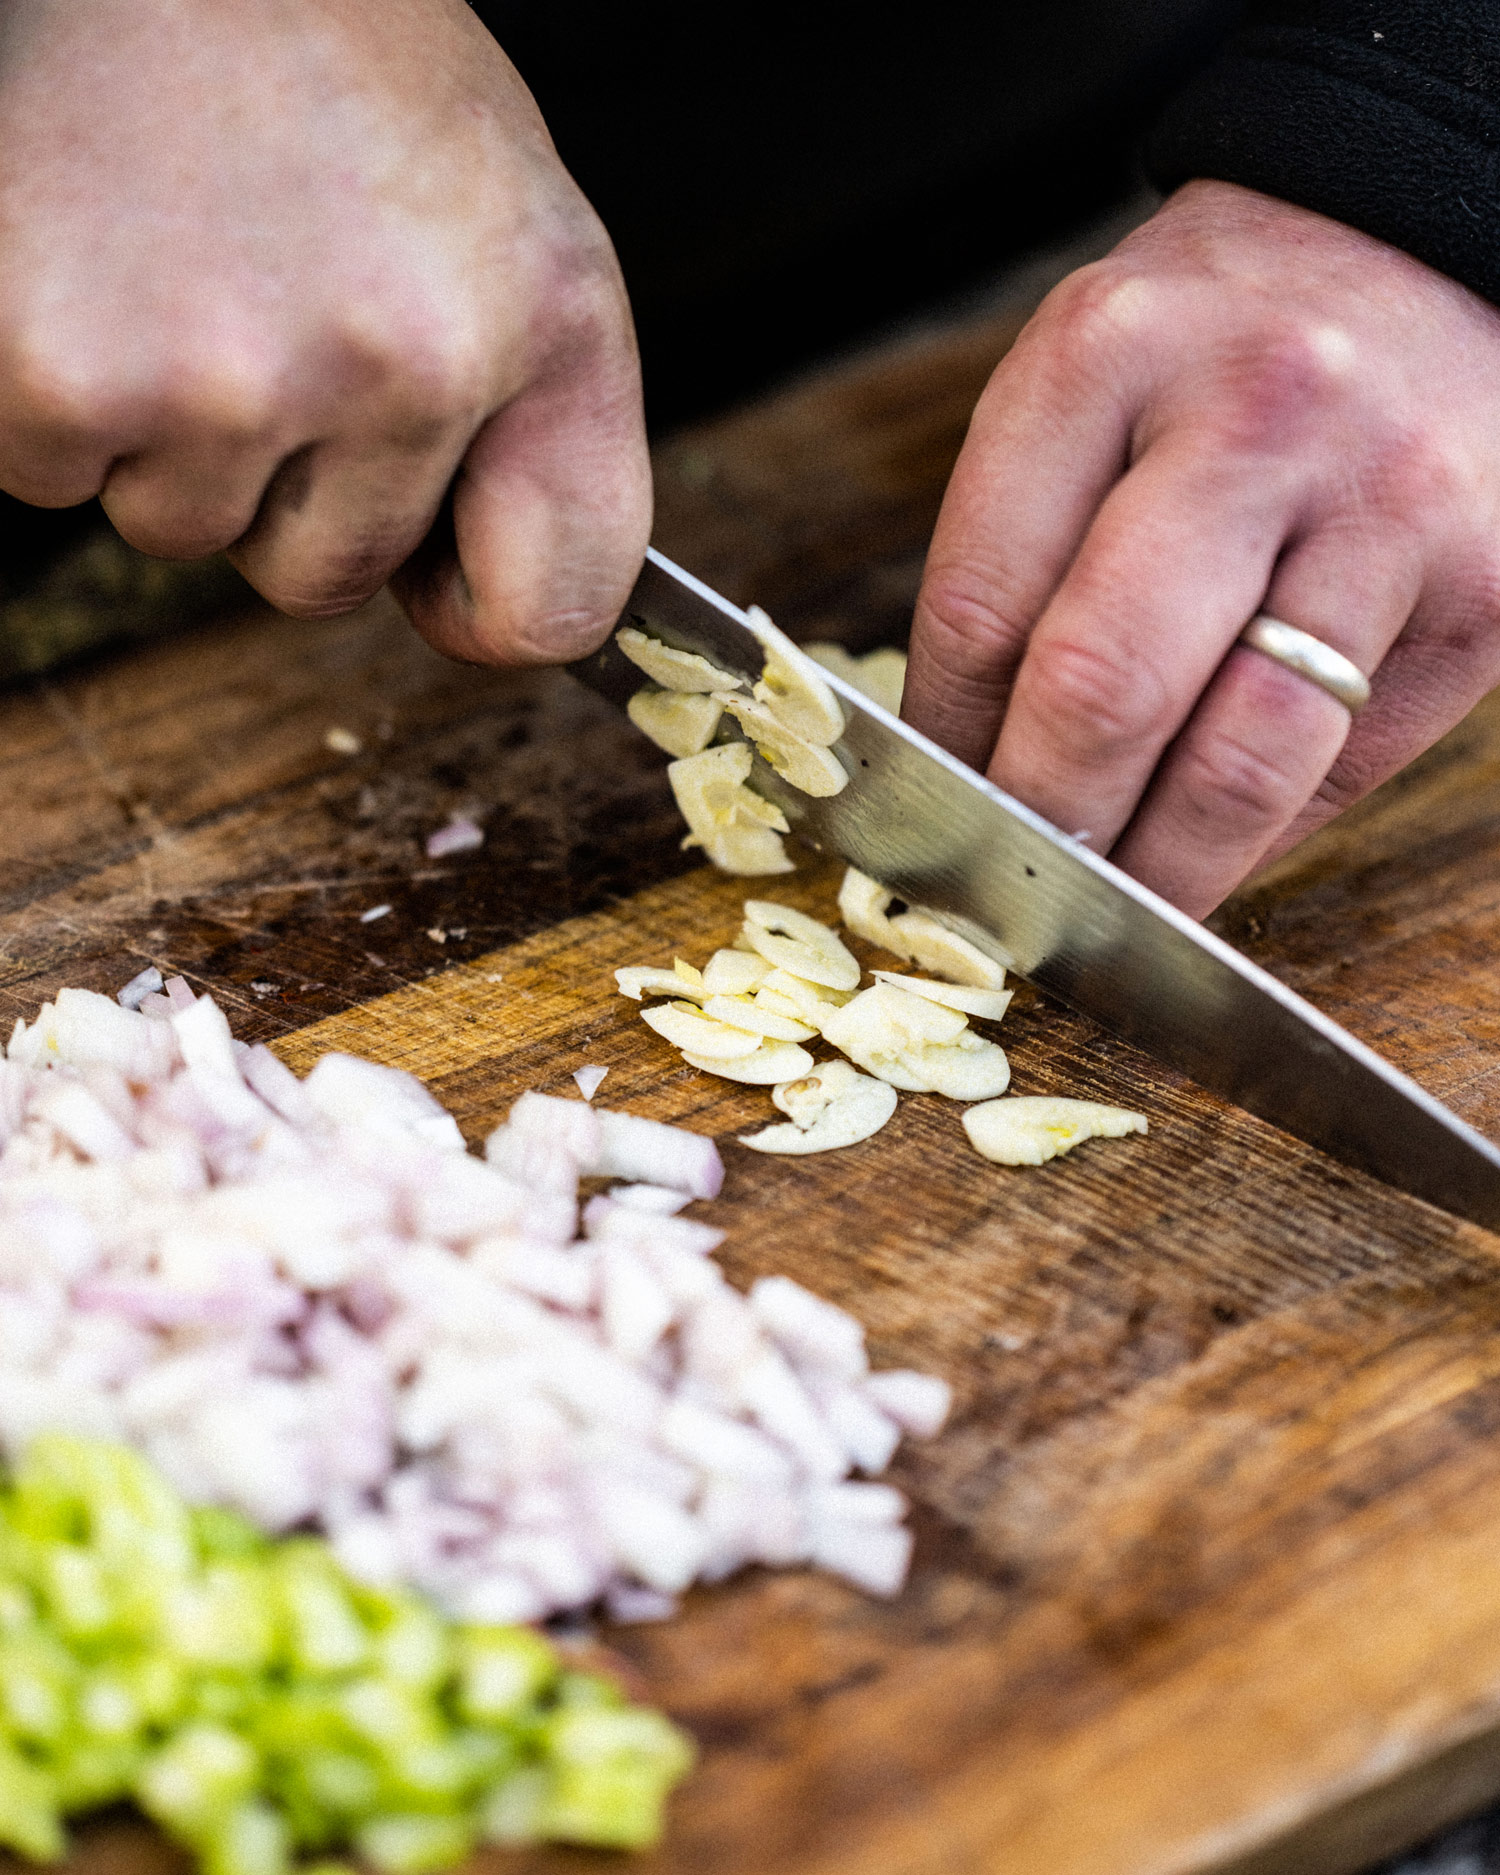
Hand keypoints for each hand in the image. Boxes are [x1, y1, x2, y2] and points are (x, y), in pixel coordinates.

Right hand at [0, 0, 649, 662]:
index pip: (556, 606)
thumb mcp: (512, 230)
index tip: (440, 566)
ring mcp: (230, 376)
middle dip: (287, 480)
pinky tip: (95, 261)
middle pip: (324, 579)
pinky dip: (55, 396)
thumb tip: (459, 603)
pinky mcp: (63, 371)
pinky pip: (51, 475)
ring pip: (182, 531)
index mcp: (545, 320)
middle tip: (267, 300)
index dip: (483, 604)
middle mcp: (407, 360)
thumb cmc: (340, 73)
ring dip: (168, 432)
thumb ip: (524, 424)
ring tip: (181, 258)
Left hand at [904, 180, 1499, 915]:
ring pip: (1239, 761)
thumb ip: (1021, 557)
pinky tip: (1207, 851)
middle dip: (1042, 829)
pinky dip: (1257, 839)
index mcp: (1107, 356)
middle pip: (1104, 691)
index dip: (946, 751)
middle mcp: (1256, 419)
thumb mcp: (1081, 389)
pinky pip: (1341, 767)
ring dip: (1156, 873)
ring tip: (1106, 912)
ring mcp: (1387, 508)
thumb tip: (970, 769)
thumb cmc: (1211, 346)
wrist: (1412, 250)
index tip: (928, 815)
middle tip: (1008, 897)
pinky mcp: (1484, 592)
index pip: (985, 612)